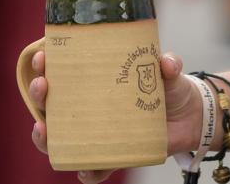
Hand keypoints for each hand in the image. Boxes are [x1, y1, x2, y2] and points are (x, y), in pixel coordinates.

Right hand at [29, 50, 201, 182]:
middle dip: (39, 95)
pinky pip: (94, 169)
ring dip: (46, 137)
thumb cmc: (169, 88)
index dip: (47, 65)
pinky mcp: (113, 154)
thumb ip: (169, 65)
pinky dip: (87, 172)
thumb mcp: (169, 71)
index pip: (64, 73)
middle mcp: (91, 108)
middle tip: (42, 85)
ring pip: (61, 140)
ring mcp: (98, 133)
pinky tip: (84, 168)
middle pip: (53, 105)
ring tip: (43, 128)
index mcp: (97, 82)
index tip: (43, 56)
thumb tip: (165, 62)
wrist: (190, 117)